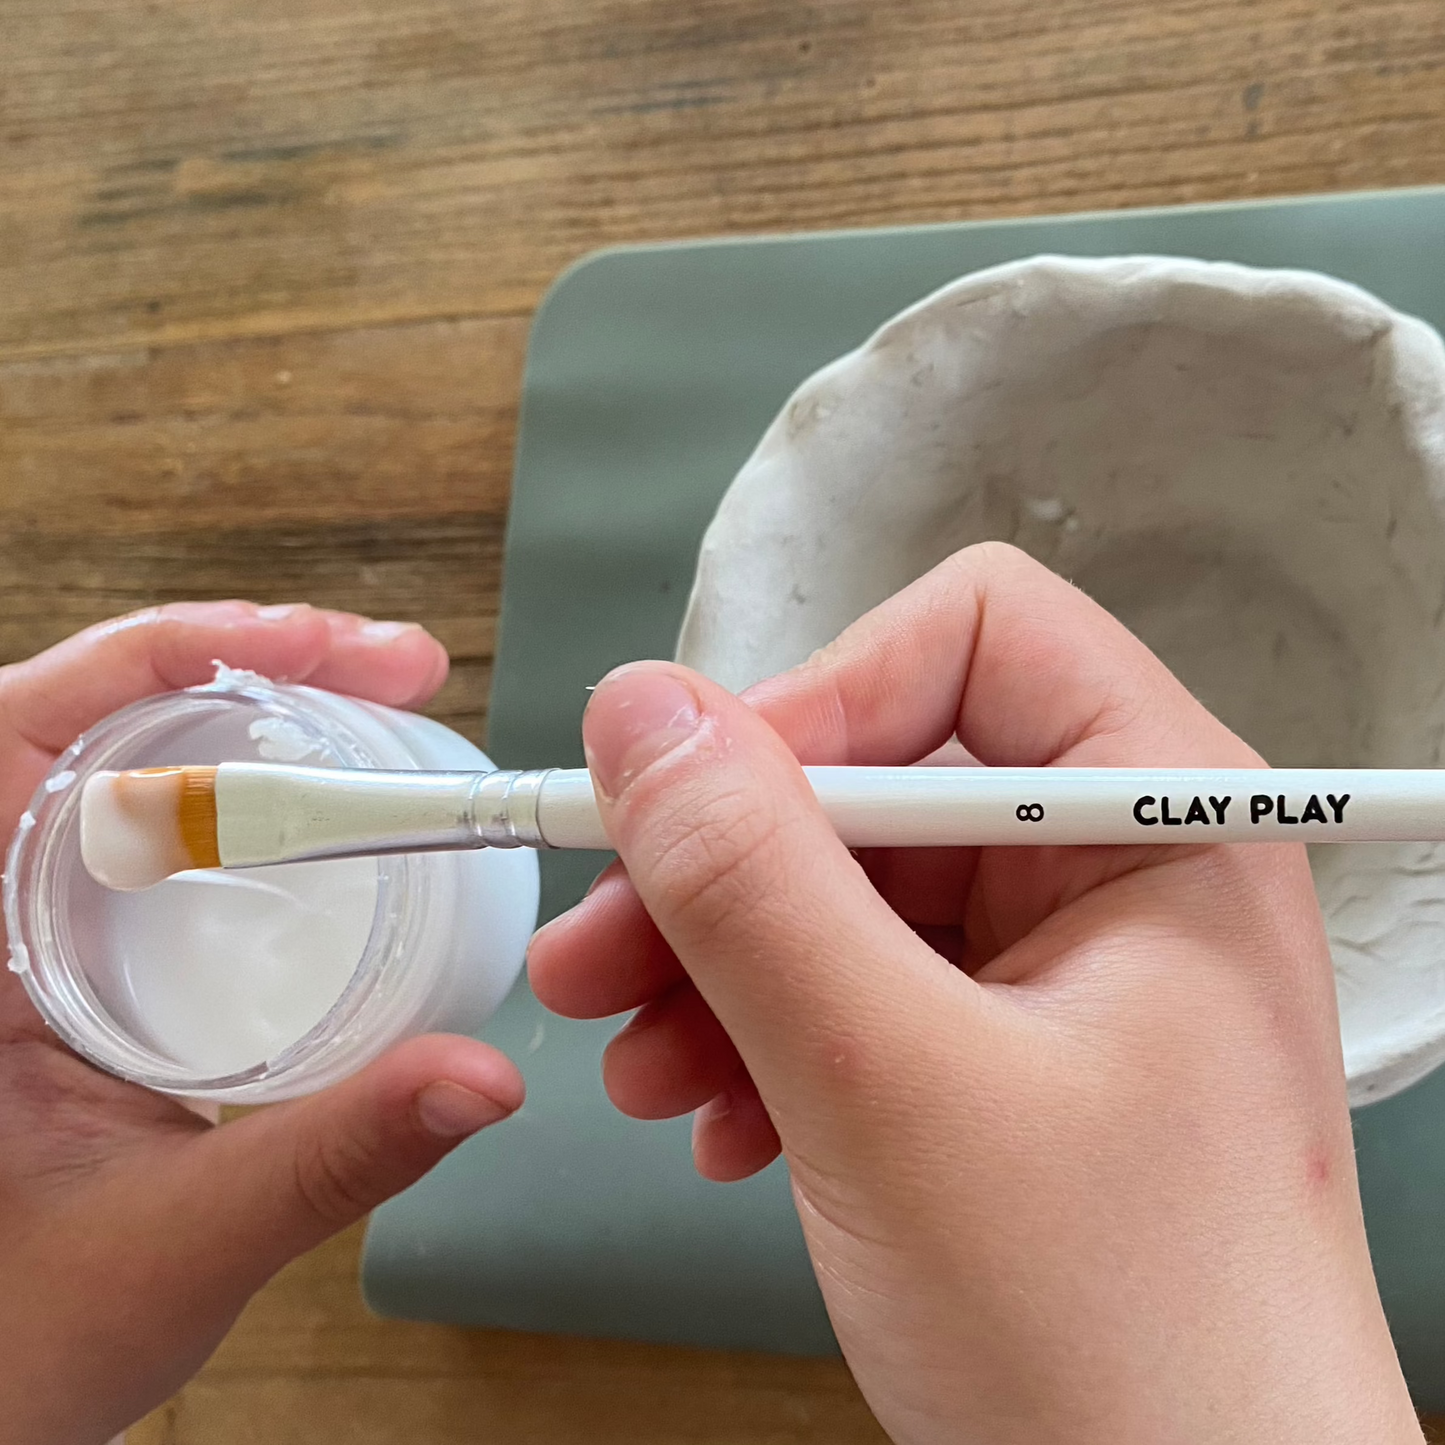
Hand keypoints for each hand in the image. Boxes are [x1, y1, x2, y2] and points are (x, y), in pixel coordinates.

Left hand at [0, 602, 523, 1444]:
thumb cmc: (15, 1343)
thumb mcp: (180, 1240)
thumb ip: (335, 1155)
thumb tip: (481, 1077)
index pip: (25, 728)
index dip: (168, 654)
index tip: (314, 649)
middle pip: (103, 719)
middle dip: (252, 666)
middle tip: (393, 669)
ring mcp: (36, 934)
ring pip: (135, 767)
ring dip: (253, 721)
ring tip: (376, 714)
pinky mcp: (87, 962)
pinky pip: (158, 838)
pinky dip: (245, 798)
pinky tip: (326, 809)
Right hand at [529, 545, 1420, 1443]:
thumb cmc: (1124, 1344)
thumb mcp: (894, 1089)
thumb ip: (754, 883)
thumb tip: (641, 712)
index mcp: (1164, 821)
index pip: (972, 640)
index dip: (819, 702)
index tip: (690, 812)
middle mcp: (1117, 872)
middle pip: (883, 773)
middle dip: (726, 864)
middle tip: (596, 952)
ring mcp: (1063, 968)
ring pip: (850, 889)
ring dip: (722, 963)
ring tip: (639, 1066)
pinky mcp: (1010, 1052)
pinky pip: (861, 986)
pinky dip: (768, 1036)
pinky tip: (716, 1118)